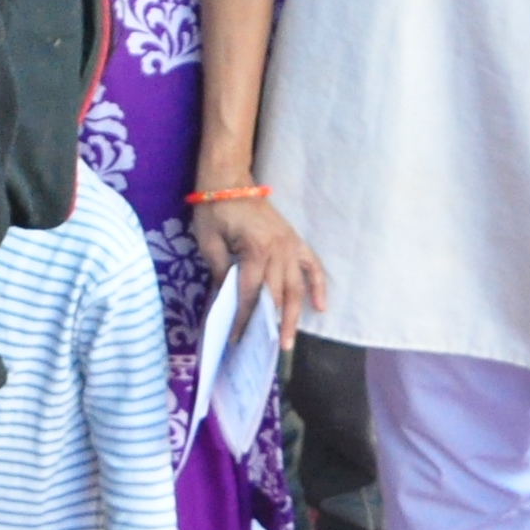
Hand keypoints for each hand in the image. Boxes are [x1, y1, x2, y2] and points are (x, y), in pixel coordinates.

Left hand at [187, 191, 326, 350]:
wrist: (229, 178)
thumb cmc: (214, 210)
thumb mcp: (208, 242)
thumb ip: (220, 272)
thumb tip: (224, 303)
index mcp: (254, 250)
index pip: (249, 294)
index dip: (242, 319)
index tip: (236, 340)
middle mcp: (278, 250)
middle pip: (277, 296)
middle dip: (271, 326)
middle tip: (268, 351)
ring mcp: (290, 245)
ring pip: (296, 288)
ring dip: (295, 316)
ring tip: (290, 341)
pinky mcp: (294, 240)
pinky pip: (312, 266)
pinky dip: (318, 286)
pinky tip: (320, 307)